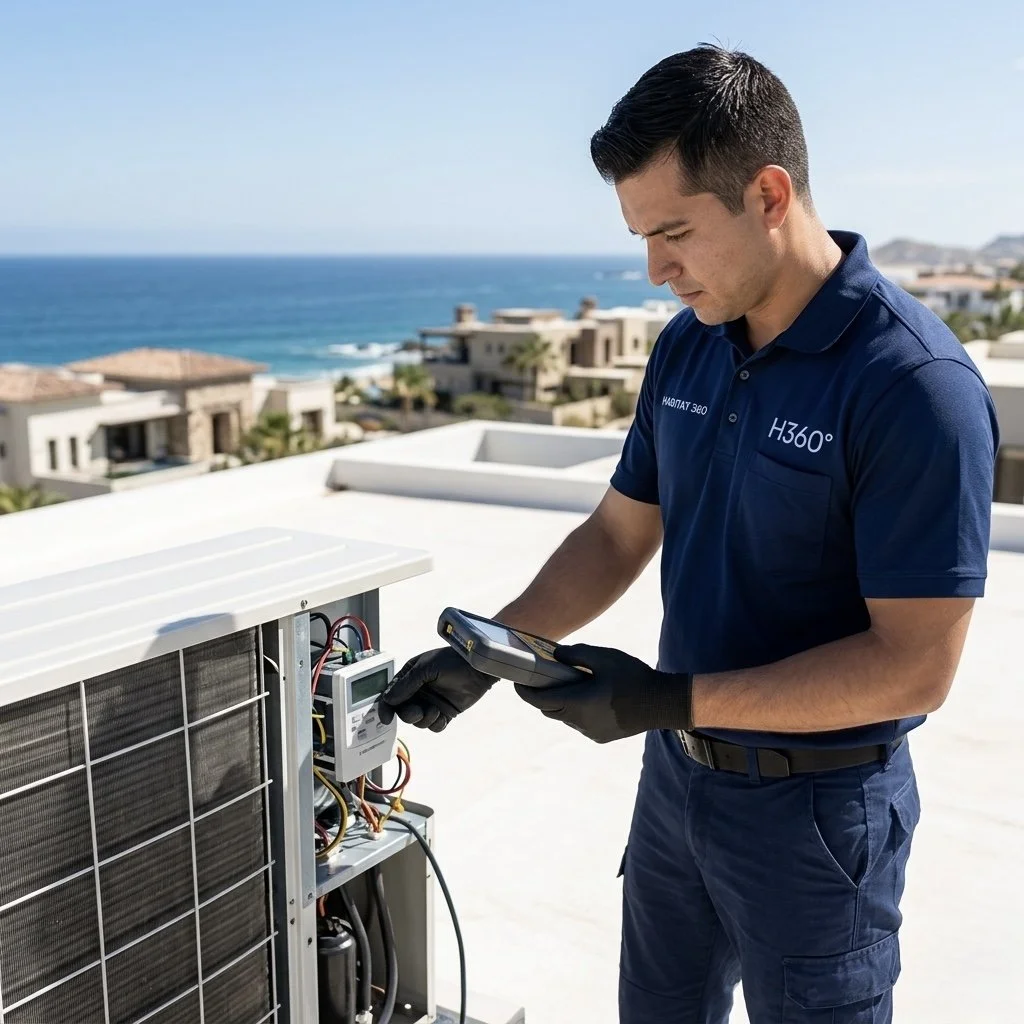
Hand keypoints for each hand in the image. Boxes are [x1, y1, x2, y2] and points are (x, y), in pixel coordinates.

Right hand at [377, 647, 496, 732]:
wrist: (478, 668)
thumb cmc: (452, 661)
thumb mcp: (426, 668)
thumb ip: (406, 684)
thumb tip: (388, 699)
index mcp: (410, 677)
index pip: (392, 694)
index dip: (386, 707)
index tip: (386, 718)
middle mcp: (419, 691)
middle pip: (403, 711)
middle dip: (408, 715)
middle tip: (418, 712)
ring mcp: (432, 702)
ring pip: (418, 721)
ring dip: (424, 719)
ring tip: (435, 710)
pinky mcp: (445, 713)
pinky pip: (434, 726)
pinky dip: (436, 724)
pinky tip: (442, 716)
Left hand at [514, 643, 692, 742]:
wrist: (663, 703)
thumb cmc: (633, 677)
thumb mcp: (604, 657)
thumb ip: (576, 654)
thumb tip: (555, 656)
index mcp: (577, 703)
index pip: (539, 700)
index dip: (524, 691)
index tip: (515, 683)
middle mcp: (580, 722)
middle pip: (550, 710)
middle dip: (542, 696)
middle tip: (540, 679)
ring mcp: (591, 732)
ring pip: (565, 717)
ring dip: (561, 703)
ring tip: (567, 685)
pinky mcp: (601, 737)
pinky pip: (580, 723)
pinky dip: (577, 711)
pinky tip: (588, 696)